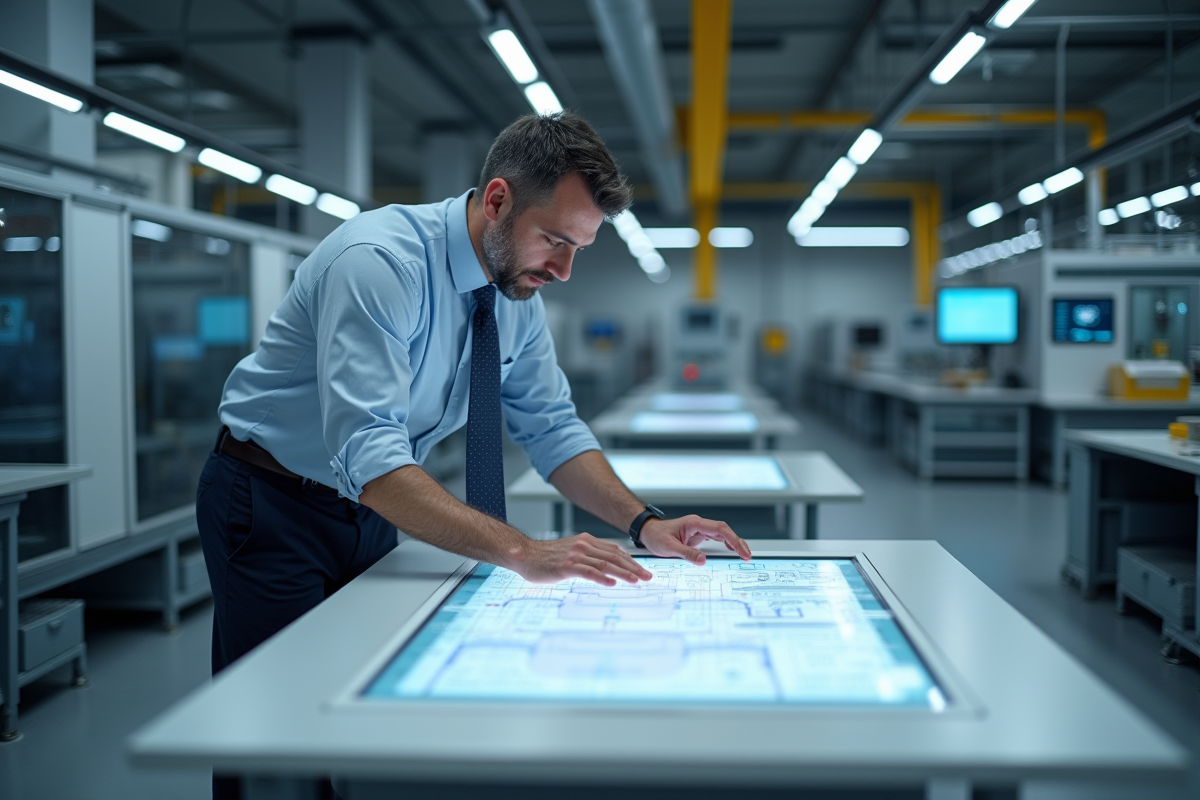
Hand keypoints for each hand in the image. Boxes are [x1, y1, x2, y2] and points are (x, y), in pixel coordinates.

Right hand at [509, 533, 653, 586]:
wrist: (525, 554)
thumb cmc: (547, 557)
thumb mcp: (572, 552)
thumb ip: (589, 556)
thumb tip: (608, 567)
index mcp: (587, 541)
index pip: (615, 550)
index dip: (631, 560)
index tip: (643, 571)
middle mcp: (583, 545)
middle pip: (615, 557)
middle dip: (634, 568)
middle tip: (647, 577)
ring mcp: (575, 555)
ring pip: (606, 564)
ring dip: (623, 573)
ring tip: (636, 581)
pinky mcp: (567, 566)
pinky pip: (589, 572)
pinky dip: (603, 578)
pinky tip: (613, 584)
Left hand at [638, 515, 751, 564]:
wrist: (648, 532)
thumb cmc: (656, 537)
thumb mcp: (669, 548)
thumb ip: (686, 553)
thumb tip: (703, 560)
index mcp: (694, 523)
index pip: (720, 529)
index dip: (734, 540)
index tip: (742, 551)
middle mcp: (699, 524)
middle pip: (725, 531)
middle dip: (738, 543)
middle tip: (748, 556)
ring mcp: (700, 529)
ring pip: (723, 534)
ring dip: (734, 543)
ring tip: (745, 555)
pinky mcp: (698, 535)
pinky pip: (716, 538)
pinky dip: (726, 544)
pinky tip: (732, 551)